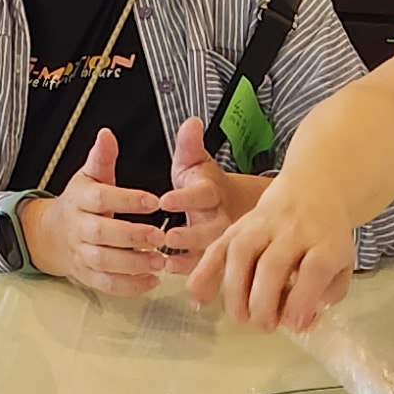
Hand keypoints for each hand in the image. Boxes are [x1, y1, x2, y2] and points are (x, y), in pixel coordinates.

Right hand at [17, 128, 171, 296]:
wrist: (51, 235)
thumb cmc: (80, 202)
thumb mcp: (88, 176)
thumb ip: (101, 158)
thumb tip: (107, 134)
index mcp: (80, 199)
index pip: (101, 198)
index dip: (127, 199)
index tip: (154, 201)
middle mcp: (78, 227)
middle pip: (101, 233)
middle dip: (132, 236)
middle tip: (160, 236)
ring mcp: (80, 253)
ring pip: (104, 261)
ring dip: (133, 263)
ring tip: (160, 260)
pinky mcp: (86, 275)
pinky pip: (106, 283)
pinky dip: (129, 286)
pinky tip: (152, 281)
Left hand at [150, 117, 269, 274]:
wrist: (230, 205)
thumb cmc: (203, 183)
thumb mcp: (194, 162)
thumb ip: (189, 145)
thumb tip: (191, 121)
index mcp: (213, 191)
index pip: (202, 193)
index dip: (184, 198)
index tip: (164, 200)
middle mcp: (221, 217)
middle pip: (211, 227)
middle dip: (189, 234)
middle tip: (167, 237)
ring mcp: (222, 239)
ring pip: (211, 251)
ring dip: (189, 257)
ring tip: (166, 261)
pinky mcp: (218, 257)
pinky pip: (209, 268)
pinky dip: (191, 271)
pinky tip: (171, 271)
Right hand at [189, 171, 360, 331]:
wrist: (311, 191)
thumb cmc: (326, 237)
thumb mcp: (342, 265)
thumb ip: (326, 294)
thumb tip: (299, 321)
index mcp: (326, 241)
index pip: (315, 268)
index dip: (302, 299)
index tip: (293, 325)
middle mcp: (294, 229)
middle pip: (273, 263)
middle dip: (263, 301)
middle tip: (265, 326)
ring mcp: (263, 224)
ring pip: (241, 253)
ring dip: (234, 290)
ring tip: (239, 317)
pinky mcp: (239, 224)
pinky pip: (218, 246)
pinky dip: (204, 272)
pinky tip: (198, 297)